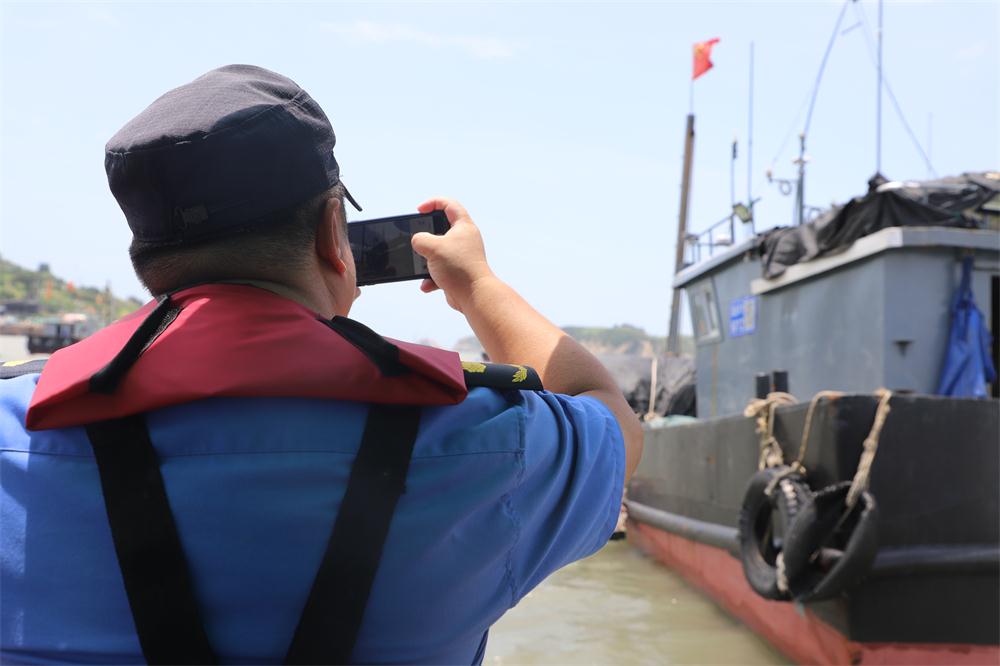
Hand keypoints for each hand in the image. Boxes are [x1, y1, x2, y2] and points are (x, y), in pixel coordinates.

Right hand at [411, 197, 494, 311]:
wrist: (474, 296)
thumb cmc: (459, 269)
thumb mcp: (433, 247)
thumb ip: (420, 239)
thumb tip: (417, 242)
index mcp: (464, 226)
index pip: (449, 204)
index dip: (433, 203)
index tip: (419, 210)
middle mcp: (465, 239)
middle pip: (442, 228)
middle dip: (426, 235)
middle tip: (417, 238)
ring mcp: (461, 256)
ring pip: (438, 251)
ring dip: (426, 259)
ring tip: (421, 264)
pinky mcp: (457, 272)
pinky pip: (439, 270)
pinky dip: (431, 277)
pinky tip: (426, 284)